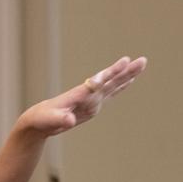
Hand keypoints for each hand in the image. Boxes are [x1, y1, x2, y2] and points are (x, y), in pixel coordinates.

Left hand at [19, 56, 146, 136]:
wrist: (39, 120)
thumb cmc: (42, 119)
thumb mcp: (49, 120)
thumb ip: (60, 119)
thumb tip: (69, 121)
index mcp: (79, 94)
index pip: (98, 81)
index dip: (111, 72)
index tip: (124, 62)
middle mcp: (88, 93)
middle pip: (110, 79)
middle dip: (126, 70)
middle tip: (142, 60)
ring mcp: (92, 98)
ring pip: (113, 84)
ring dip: (127, 75)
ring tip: (142, 63)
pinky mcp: (93, 104)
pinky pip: (111, 93)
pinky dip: (121, 86)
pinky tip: (130, 80)